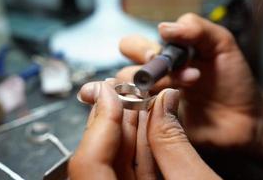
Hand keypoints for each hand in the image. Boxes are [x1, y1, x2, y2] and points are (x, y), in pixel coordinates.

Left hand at [71, 79, 221, 179]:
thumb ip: (174, 142)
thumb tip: (163, 102)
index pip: (88, 166)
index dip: (99, 123)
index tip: (109, 93)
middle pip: (99, 161)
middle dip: (114, 120)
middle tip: (124, 91)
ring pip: (116, 164)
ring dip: (129, 130)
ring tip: (139, 101)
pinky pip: (133, 174)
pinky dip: (142, 148)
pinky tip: (150, 126)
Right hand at [116, 13, 261, 148]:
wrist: (247, 118)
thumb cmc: (234, 81)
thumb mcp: (222, 44)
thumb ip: (197, 28)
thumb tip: (164, 28)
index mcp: (165, 57)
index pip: (132, 46)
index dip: (141, 49)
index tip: (167, 54)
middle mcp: (156, 80)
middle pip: (124, 73)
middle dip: (145, 72)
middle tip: (173, 74)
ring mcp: (155, 104)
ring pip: (129, 96)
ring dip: (157, 90)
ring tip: (184, 91)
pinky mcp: (158, 126)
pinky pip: (138, 120)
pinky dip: (150, 111)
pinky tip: (173, 108)